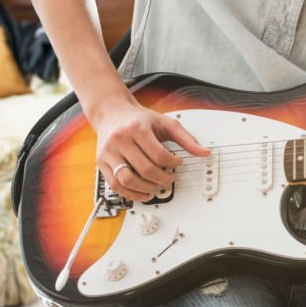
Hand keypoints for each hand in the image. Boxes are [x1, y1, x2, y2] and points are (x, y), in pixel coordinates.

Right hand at [91, 97, 210, 202]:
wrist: (112, 113)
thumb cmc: (138, 119)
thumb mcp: (165, 123)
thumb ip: (186, 139)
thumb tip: (204, 152)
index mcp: (137, 129)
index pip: (158, 154)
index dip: (172, 163)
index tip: (179, 164)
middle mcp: (121, 140)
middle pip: (144, 169)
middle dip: (162, 179)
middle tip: (171, 179)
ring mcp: (109, 153)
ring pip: (127, 180)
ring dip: (146, 189)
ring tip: (157, 187)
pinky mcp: (101, 163)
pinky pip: (115, 185)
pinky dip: (130, 194)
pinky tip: (143, 193)